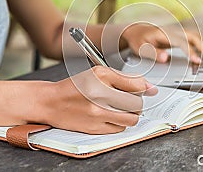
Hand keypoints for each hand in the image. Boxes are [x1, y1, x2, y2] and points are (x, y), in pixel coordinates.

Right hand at [41, 66, 156, 133]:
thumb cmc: (75, 86)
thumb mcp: (99, 73)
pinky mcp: (95, 128)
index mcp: (102, 77)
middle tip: (128, 99)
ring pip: (131, 119)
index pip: (137, 84)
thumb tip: (150, 88)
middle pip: (137, 103)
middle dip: (137, 102)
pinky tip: (111, 116)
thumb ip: (125, 79)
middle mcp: (100, 95)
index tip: (143, 90)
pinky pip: (119, 128)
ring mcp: (98, 114)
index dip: (143, 88)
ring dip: (131, 115)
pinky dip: (119, 123)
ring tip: (121, 109)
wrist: (51, 102)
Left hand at [121, 24, 202, 63]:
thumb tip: (166, 58)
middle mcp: (173, 31)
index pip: (182, 41)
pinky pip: (193, 38)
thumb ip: (153, 53)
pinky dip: (202, 45)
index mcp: (164, 34)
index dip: (191, 51)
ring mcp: (177, 32)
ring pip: (196, 36)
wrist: (136, 30)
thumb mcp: (140, 48)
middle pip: (193, 36)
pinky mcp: (179, 36)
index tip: (197, 61)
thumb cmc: (138, 40)